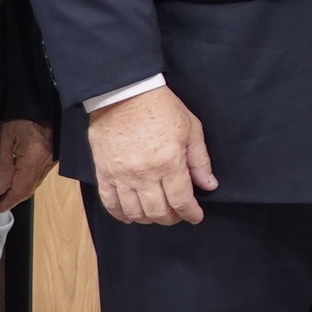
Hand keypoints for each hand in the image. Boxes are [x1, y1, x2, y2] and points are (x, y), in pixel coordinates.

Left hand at [0, 120, 55, 216]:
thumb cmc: (20, 113)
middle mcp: (45, 165)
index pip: (18, 192)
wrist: (44, 97)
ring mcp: (49, 161)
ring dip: (14, 194)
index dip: (2, 205)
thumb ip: (0, 166)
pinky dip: (21, 183)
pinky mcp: (49, 155)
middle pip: (26, 191)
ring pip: (31, 184)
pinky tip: (11, 182)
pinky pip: (34, 176)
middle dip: (8, 202)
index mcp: (34, 160)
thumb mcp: (4, 137)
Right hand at [87, 85, 216, 226]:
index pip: (181, 201)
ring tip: (157, 214)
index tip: (196, 216)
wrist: (123, 93)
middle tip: (178, 214)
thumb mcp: (191, 129)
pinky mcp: (103, 172)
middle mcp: (144, 174)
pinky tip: (130, 216)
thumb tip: (209, 185)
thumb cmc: (160, 107)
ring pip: (135, 212)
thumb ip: (200, 161)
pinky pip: (109, 202)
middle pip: (158, 211)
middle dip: (172, 218)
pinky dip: (120, 214)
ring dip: (148, 218)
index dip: (191, 213)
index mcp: (168, 163)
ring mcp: (121, 175)